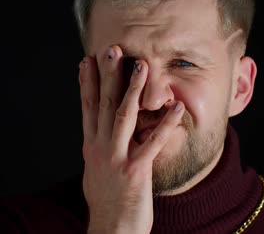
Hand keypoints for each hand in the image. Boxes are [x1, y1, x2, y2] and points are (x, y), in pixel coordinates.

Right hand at [78, 45, 183, 233]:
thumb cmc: (106, 201)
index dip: (86, 83)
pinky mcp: (135, 171)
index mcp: (91, 145)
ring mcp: (116, 158)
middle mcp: (100, 147)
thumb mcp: (96, 170)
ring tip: (142, 66)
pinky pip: (152, 143)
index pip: (87, 107)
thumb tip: (98, 133)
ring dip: (132, 89)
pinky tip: (177, 108)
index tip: (87, 60)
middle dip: (107, 75)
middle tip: (112, 49)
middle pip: (103, 104)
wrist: (111, 231)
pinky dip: (165, 125)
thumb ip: (99, 147)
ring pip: (123, 116)